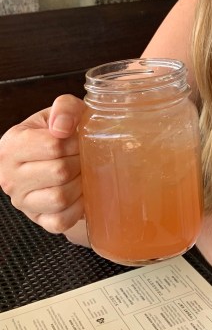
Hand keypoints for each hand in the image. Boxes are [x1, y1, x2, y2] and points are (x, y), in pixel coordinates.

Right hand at [0, 95, 85, 234]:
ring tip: (82, 173)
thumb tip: (63, 128)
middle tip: (85, 157)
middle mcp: (9, 176)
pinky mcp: (38, 219)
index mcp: (12, 145)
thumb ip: (65, 108)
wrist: (62, 157)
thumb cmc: (63, 132)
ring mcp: (22, 201)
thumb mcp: (64, 111)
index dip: (75, 142)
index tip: (79, 140)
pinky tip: (80, 193)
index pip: (53, 145)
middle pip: (59, 172)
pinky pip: (61, 221)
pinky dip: (77, 208)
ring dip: (81, 184)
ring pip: (60, 198)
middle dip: (80, 162)